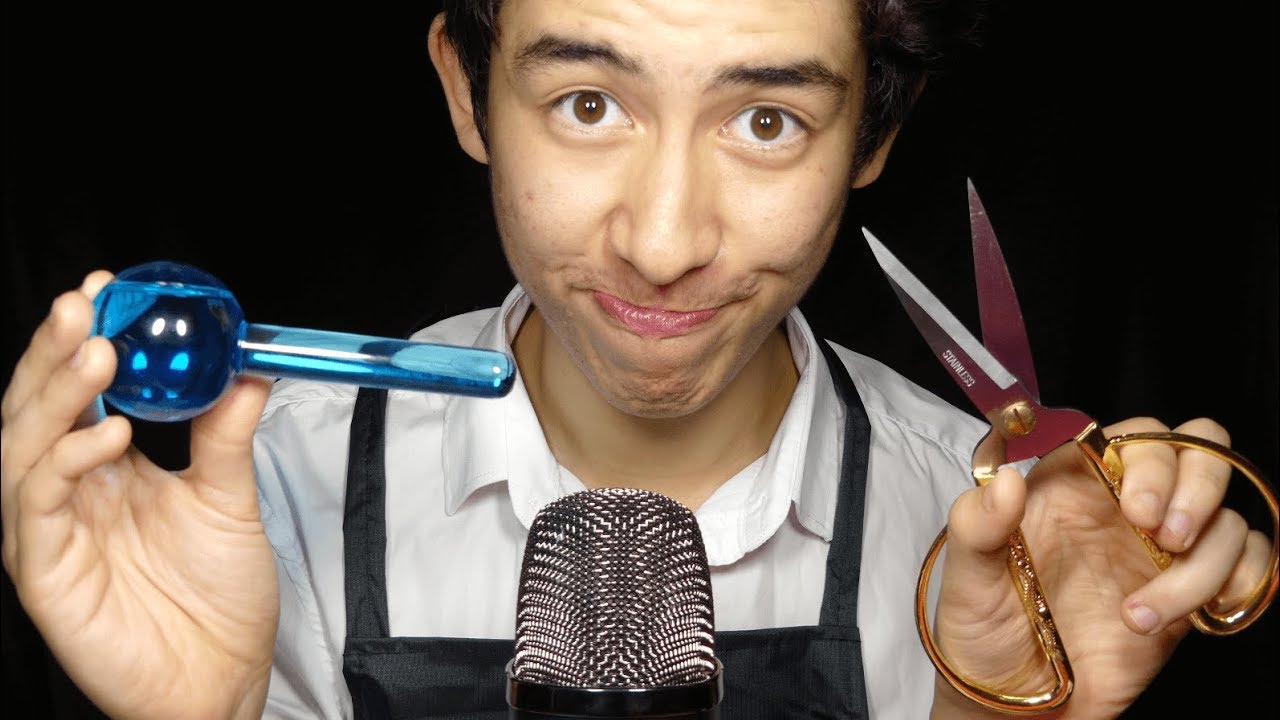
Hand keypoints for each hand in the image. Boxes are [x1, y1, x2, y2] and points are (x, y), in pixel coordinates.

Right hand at [1, 272, 278, 719]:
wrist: (220, 677)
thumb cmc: (218, 596)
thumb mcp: (231, 497)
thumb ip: (228, 434)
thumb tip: (247, 367)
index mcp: (106, 467)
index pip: (80, 388)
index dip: (85, 336)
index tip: (108, 288)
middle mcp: (69, 492)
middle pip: (40, 405)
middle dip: (56, 348)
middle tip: (85, 303)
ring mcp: (48, 530)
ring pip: (25, 445)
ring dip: (57, 393)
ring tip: (99, 352)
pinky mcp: (43, 571)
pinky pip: (37, 505)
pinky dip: (65, 461)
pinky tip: (109, 434)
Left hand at [929, 417, 1272, 718]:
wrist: (1017, 702)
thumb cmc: (982, 631)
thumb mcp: (965, 576)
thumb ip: (977, 524)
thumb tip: (1005, 481)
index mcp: (1070, 485)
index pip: (1132, 436)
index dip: (1149, 459)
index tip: (1135, 506)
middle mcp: (1121, 507)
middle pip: (1197, 455)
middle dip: (1196, 490)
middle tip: (1164, 536)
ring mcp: (1159, 550)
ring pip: (1224, 521)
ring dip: (1200, 567)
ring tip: (1139, 616)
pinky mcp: (1188, 594)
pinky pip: (1246, 564)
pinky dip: (1242, 581)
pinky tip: (1201, 613)